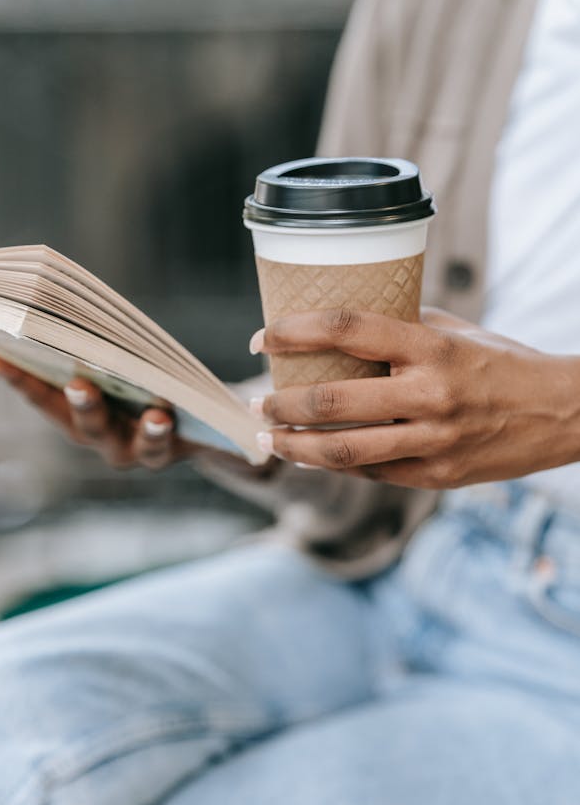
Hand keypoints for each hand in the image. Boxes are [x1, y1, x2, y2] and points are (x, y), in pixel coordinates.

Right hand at [0, 353, 195, 470]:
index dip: (14, 376)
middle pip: (79, 421)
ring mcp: (128, 450)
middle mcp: (97, 436)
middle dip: (74, 401)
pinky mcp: (162, 454)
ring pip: (116, 440)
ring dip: (110, 419)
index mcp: (74, 412)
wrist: (201, 424)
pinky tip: (161, 415)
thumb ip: (98, 344)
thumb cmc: (149, 381)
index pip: (40, 395)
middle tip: (73, 382)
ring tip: (104, 398)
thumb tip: (68, 297)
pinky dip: (158, 431)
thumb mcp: (123, 362)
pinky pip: (158, 446)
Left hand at [251, 307, 579, 488]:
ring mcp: (433, 442)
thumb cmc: (502, 364)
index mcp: (432, 347)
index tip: (262, 338)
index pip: (348, 331)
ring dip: (294, 446)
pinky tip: (312, 456)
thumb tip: (342, 328)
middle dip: (281, 403)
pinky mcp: (437, 476)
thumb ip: (402, 329)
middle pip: (333, 402)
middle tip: (256, 400)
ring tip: (269, 438)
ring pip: (343, 453)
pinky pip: (371, 473)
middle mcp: (429, 395)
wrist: (563, 413)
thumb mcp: (457, 331)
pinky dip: (336, 465)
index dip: (295, 332)